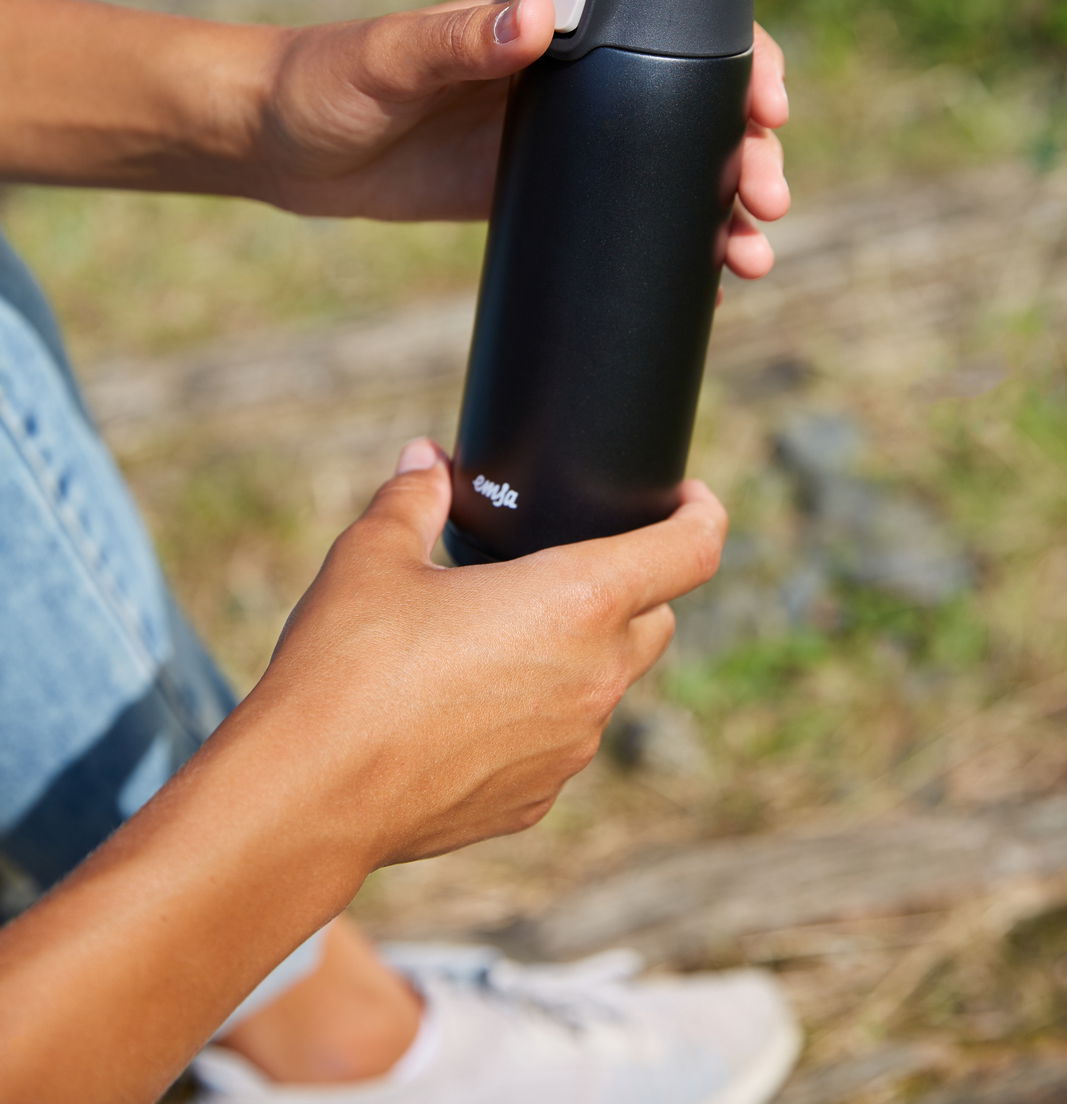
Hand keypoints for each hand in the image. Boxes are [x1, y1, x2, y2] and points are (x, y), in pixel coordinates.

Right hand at [252, 438, 725, 869]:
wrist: (310, 794)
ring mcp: (571, 748)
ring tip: (499, 635)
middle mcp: (594, 677)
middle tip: (565, 564)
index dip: (702, 513)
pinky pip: (559, 739)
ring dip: (577, 654)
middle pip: (657, 618)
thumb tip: (425, 460)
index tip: (689, 498)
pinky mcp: (536, 800)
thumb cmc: (349, 663)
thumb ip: (413, 496)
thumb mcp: (375, 555)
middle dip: (632, 586)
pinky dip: (535, 713)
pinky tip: (465, 704)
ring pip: (607, 684)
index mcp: (578, 600)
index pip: (692, 550)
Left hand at [258, 0, 788, 277]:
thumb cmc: (325, 79)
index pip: (672, 26)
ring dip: (719, 209)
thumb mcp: (391, 58)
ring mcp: (558, 141)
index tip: (769, 106)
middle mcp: (571, 79)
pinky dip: (664, 246)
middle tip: (767, 203)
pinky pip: (617, 217)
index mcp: (551, 26)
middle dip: (746, 152)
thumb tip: (541, 16)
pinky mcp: (533, 193)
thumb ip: (458, 37)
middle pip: (689, 108)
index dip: (737, 60)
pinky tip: (701, 285)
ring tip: (749, 260)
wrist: (279, 146)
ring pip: (666, 169)